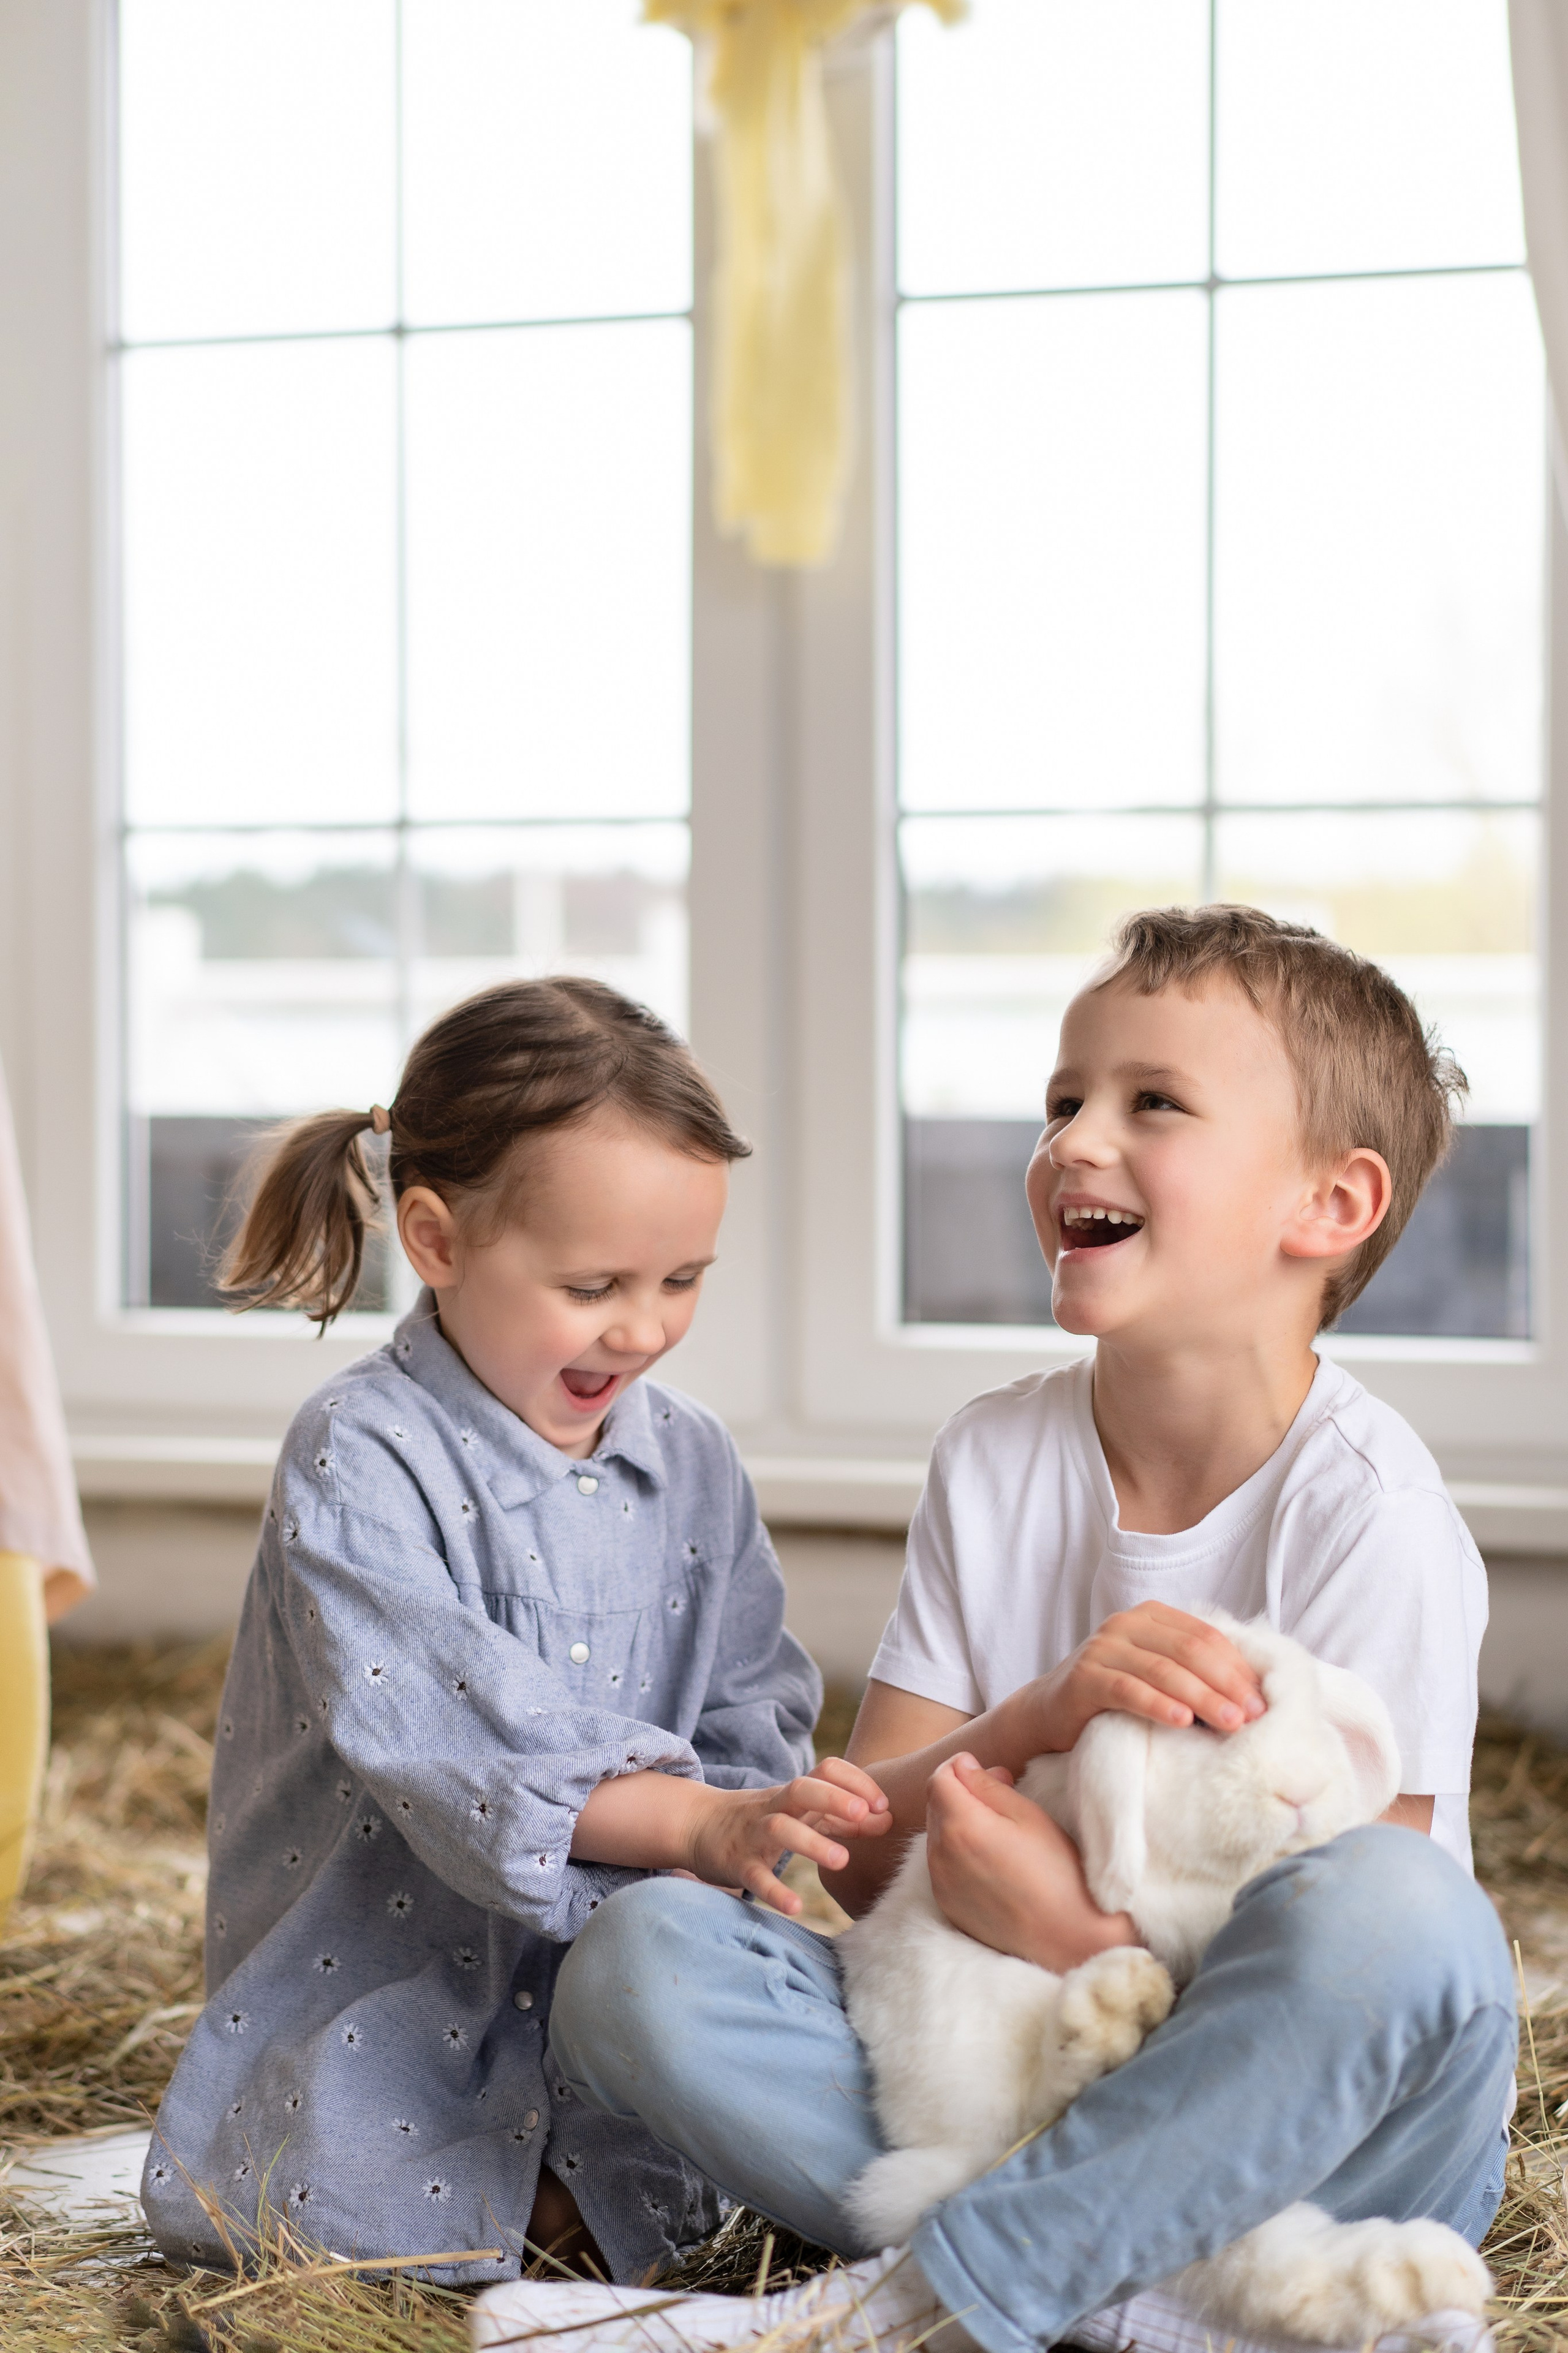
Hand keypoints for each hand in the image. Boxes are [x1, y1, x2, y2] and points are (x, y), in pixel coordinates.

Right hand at [683, 1758, 891, 1915]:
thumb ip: (841, 1817)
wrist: (698, 1825)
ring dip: (812, 1842)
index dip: (856, 1781)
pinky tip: (795, 1907)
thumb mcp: (800, 1813)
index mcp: (794, 1793)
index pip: (826, 1769)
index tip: (882, 1805)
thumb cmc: (762, 1820)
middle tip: (865, 1815)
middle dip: (834, 1798)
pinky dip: (774, 1890)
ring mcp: (753, 1833)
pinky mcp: (736, 1863)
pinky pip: (755, 1875)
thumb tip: (886, 1819)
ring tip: (842, 1861)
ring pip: (780, 1828)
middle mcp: (774, 1806)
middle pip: (802, 1789)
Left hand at [925, 1754, 1134, 1971]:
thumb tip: (962, 1765)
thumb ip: (987, 1785)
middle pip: (935, 1806)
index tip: (992, 1774)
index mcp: (959, 1827)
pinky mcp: (947, 1907)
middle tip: (1003, 1798)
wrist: (1068, 1938)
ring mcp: (940, 1885)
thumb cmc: (1056, 1870)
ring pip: (937, 1836)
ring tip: (1000, 1832)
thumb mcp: (1028, 1815)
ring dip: (959, 1823)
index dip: (962, 1768)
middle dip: (962, 1793)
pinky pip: (942, 1866)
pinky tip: (992, 1862)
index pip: (938, 1779)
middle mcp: (939, 1856)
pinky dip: (959, 1854)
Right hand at [1023, 1602, 1264, 1754]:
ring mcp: (1103, 1648)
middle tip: (1253, 1715)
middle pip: (1189, 1650)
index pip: (1205, 1636)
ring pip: (1163, 1669)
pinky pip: (1128, 1689)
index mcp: (1151, 1616)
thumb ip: (1191, 1671)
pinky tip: (1181, 1721)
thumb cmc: (1114, 1695)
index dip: (1237, 1666)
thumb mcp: (1155, 1673)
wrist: (1050, 1711)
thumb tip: (1250, 1695)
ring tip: (1230, 1724)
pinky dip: (1158, 1704)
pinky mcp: (1084, 1677)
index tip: (1263, 1700)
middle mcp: (1126, 1624)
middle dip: (1226, 1683)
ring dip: (1202, 1697)